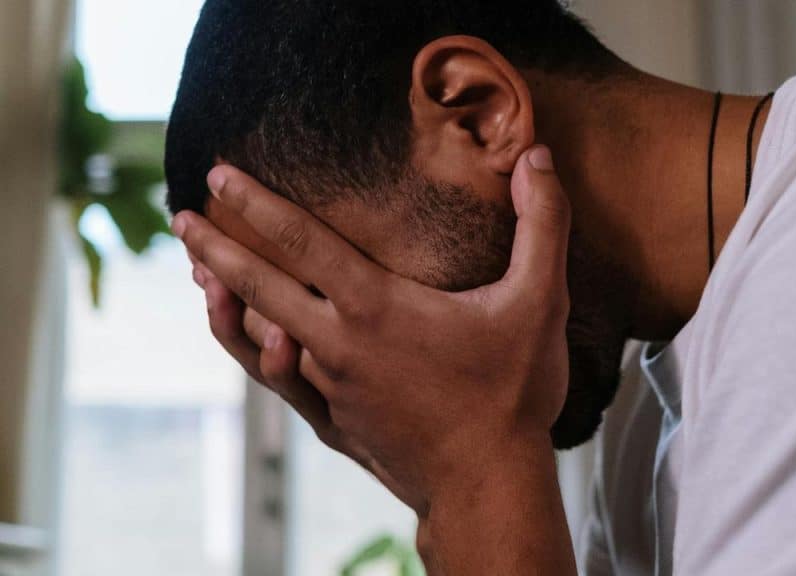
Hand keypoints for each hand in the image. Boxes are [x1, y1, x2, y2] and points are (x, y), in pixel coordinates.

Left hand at [175, 146, 571, 515]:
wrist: (488, 482)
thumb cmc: (511, 393)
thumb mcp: (540, 302)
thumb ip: (543, 225)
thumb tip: (539, 157)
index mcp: (376, 307)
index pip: (300, 241)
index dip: (256, 203)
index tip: (218, 175)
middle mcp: (339, 344)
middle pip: (257, 287)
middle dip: (215, 248)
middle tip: (179, 220)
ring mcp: (332, 386)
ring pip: (259, 339)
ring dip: (226, 301)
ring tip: (200, 275)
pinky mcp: (336, 420)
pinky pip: (281, 381)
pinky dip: (256, 352)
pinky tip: (259, 340)